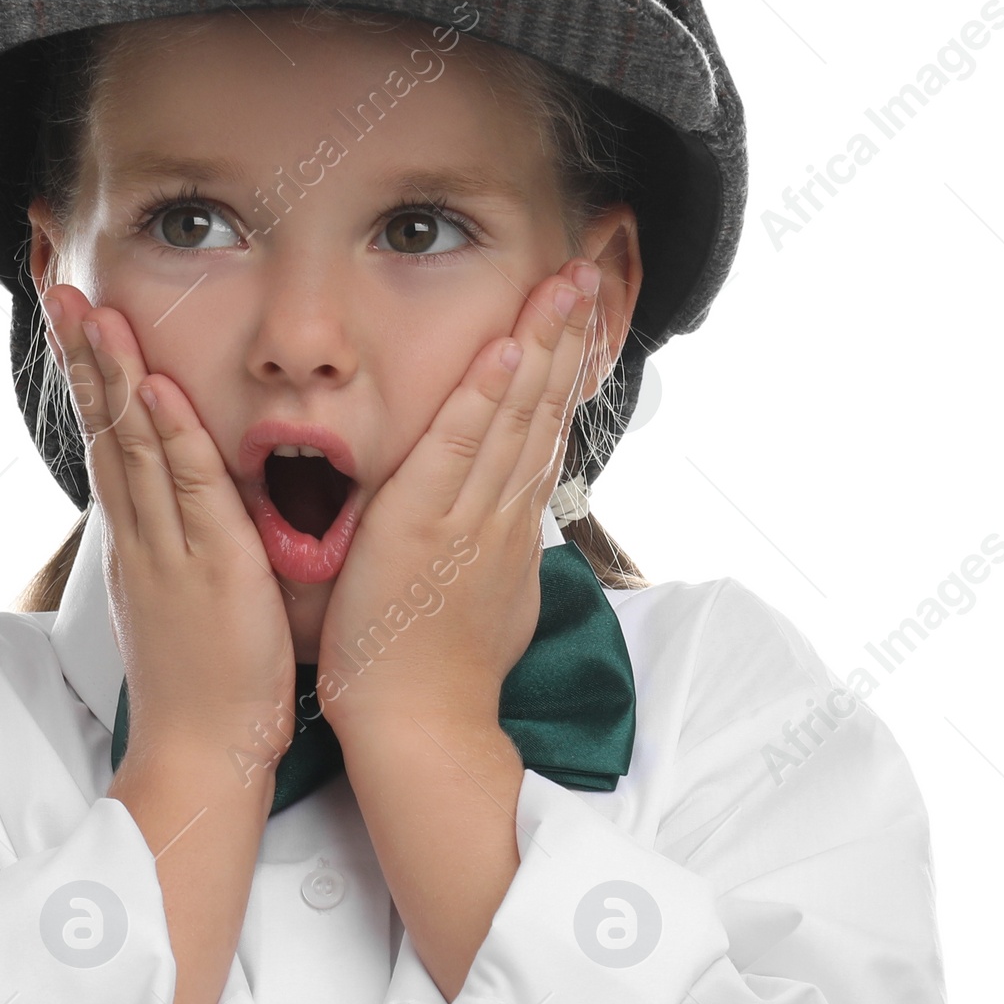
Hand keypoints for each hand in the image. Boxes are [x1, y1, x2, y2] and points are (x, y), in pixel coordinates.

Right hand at [42, 284, 297, 792]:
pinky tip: (155, 389)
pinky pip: (190, 491)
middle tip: (61, 291)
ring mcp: (170, 550)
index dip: (93, 379)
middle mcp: (143, 536)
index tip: (77, 321)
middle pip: (105, 431)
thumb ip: (178, 550)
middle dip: (83, 357)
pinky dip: (172, 437)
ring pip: (134, 448)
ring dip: (114, 376)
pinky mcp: (210, 568)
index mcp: (140, 541)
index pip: (109, 443)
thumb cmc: (204, 686)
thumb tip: (174, 513)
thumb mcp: (180, 603)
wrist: (202, 753)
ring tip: (93, 312)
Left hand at [316, 258, 600, 739]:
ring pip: (515, 418)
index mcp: (509, 530)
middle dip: (564, 338)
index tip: (577, 318)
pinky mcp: (425, 527)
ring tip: (559, 285)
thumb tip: (512, 529)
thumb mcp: (487, 605)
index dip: (561, 372)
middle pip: (542, 411)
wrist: (421, 729)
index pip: (543, 434)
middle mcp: (501, 516)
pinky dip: (484, 396)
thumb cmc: (435, 676)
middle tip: (582, 274)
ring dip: (538, 345)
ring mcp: (470, 520)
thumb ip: (498, 554)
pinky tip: (504, 349)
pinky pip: (459, 448)